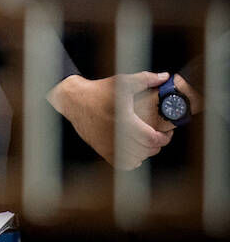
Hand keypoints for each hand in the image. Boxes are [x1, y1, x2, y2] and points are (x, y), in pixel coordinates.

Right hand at [48, 71, 173, 169]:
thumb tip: (165, 77)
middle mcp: (117, 135)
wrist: (74, 100)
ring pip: (136, 159)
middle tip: (159, 136)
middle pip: (146, 150)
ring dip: (145, 153)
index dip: (165, 138)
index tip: (167, 132)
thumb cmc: (98, 91)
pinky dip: (132, 162)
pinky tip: (134, 153)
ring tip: (147, 143)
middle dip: (157, 144)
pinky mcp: (101, 149)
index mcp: (125, 120)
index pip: (152, 139)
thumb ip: (146, 79)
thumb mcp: (122, 82)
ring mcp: (108, 144)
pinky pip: (123, 164)